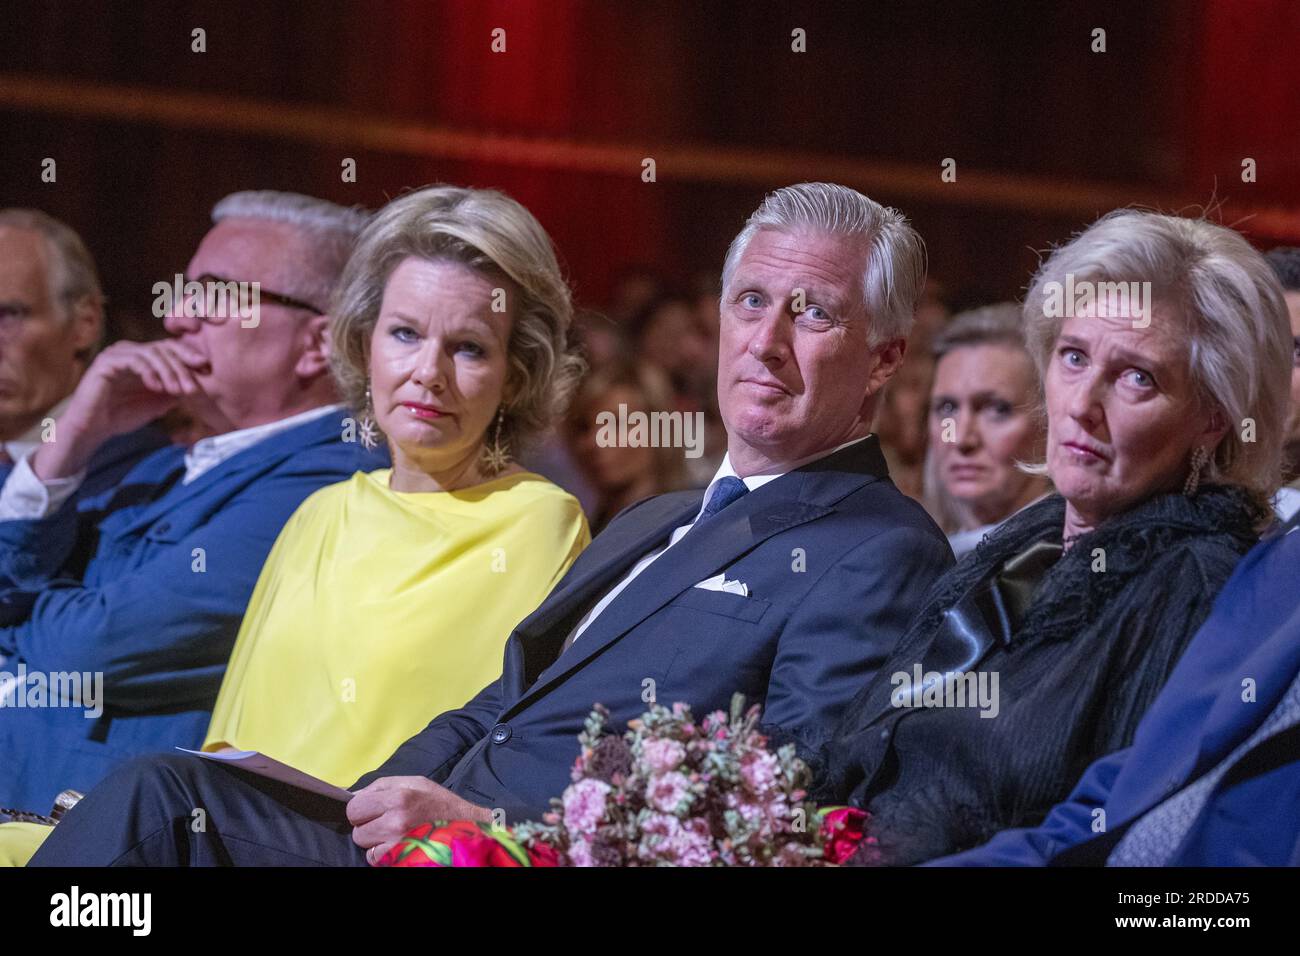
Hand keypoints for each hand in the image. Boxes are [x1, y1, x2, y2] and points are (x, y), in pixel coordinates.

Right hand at [31, 339, 209, 480]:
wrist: (93, 429)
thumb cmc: (123, 415)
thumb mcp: (159, 402)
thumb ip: (176, 390)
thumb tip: (200, 383)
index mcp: (144, 358)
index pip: (171, 349)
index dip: (189, 356)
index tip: (207, 369)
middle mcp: (131, 351)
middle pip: (164, 348)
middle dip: (182, 367)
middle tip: (192, 387)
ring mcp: (118, 354)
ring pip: (151, 353)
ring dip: (168, 371)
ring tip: (177, 390)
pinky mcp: (106, 362)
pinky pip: (134, 360)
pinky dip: (149, 372)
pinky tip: (157, 387)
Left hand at [347, 776, 491, 865]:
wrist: (467, 827)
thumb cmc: (440, 803)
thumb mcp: (415, 782)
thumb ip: (381, 785)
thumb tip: (351, 795)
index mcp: (399, 796)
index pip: (354, 807)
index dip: (361, 809)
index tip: (371, 810)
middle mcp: (397, 820)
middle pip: (357, 830)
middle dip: (367, 826)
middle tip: (384, 822)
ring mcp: (399, 843)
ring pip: (364, 846)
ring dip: (375, 841)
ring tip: (394, 833)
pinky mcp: (401, 858)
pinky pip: (375, 859)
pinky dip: (382, 854)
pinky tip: (397, 845)